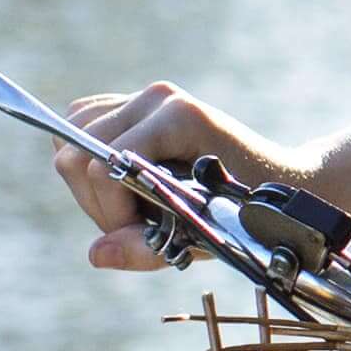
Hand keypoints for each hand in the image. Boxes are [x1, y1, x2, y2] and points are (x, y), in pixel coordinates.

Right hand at [53, 82, 322, 271]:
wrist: (280, 183)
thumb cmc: (247, 212)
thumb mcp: (199, 237)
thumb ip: (145, 248)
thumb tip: (96, 255)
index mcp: (177, 117)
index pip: (101, 168)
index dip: (111, 213)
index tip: (144, 234)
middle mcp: (156, 97)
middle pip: (73, 154)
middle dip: (98, 202)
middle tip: (137, 224)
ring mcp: (145, 96)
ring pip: (70, 136)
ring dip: (91, 184)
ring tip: (134, 205)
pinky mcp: (135, 102)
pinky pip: (80, 124)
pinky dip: (89, 159)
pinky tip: (126, 183)